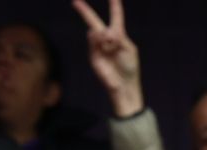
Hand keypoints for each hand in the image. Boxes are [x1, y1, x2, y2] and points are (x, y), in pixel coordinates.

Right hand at [73, 0, 143, 117]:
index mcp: (119, 36)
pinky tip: (106, 43)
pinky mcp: (93, 57)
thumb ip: (118, 37)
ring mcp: (98, 48)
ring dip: (105, 35)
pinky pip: (93, 43)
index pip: (115, 17)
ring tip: (112, 44)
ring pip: (96, 32)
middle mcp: (107, 39)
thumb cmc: (130, 67)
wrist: (124, 85)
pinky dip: (99, 41)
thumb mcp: (129, 49)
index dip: (114, 6)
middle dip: (85, 11)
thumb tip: (102, 32)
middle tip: (76, 1)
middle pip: (95, 21)